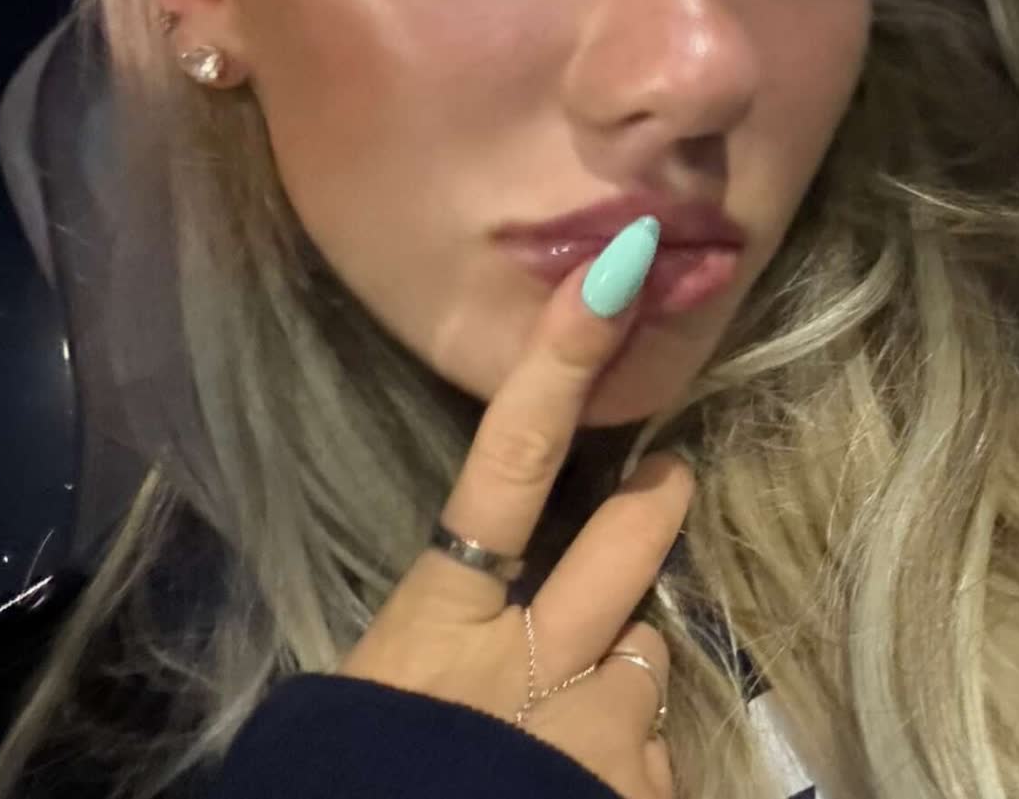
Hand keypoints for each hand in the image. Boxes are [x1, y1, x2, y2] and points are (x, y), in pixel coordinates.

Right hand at [338, 224, 692, 798]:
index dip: (562, 364)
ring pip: (646, 663)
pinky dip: (626, 768)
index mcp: (440, 623)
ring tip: (570, 727)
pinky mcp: (638, 791)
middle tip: (666, 480)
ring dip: (619, 683)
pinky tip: (579, 789)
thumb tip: (506, 615)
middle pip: (626, 543)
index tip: (614, 273)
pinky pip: (655, 758)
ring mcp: (596, 727)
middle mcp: (532, 659)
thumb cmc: (352, 776)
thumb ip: (451, 635)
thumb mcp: (378, 691)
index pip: (507, 465)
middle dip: (655, 503)